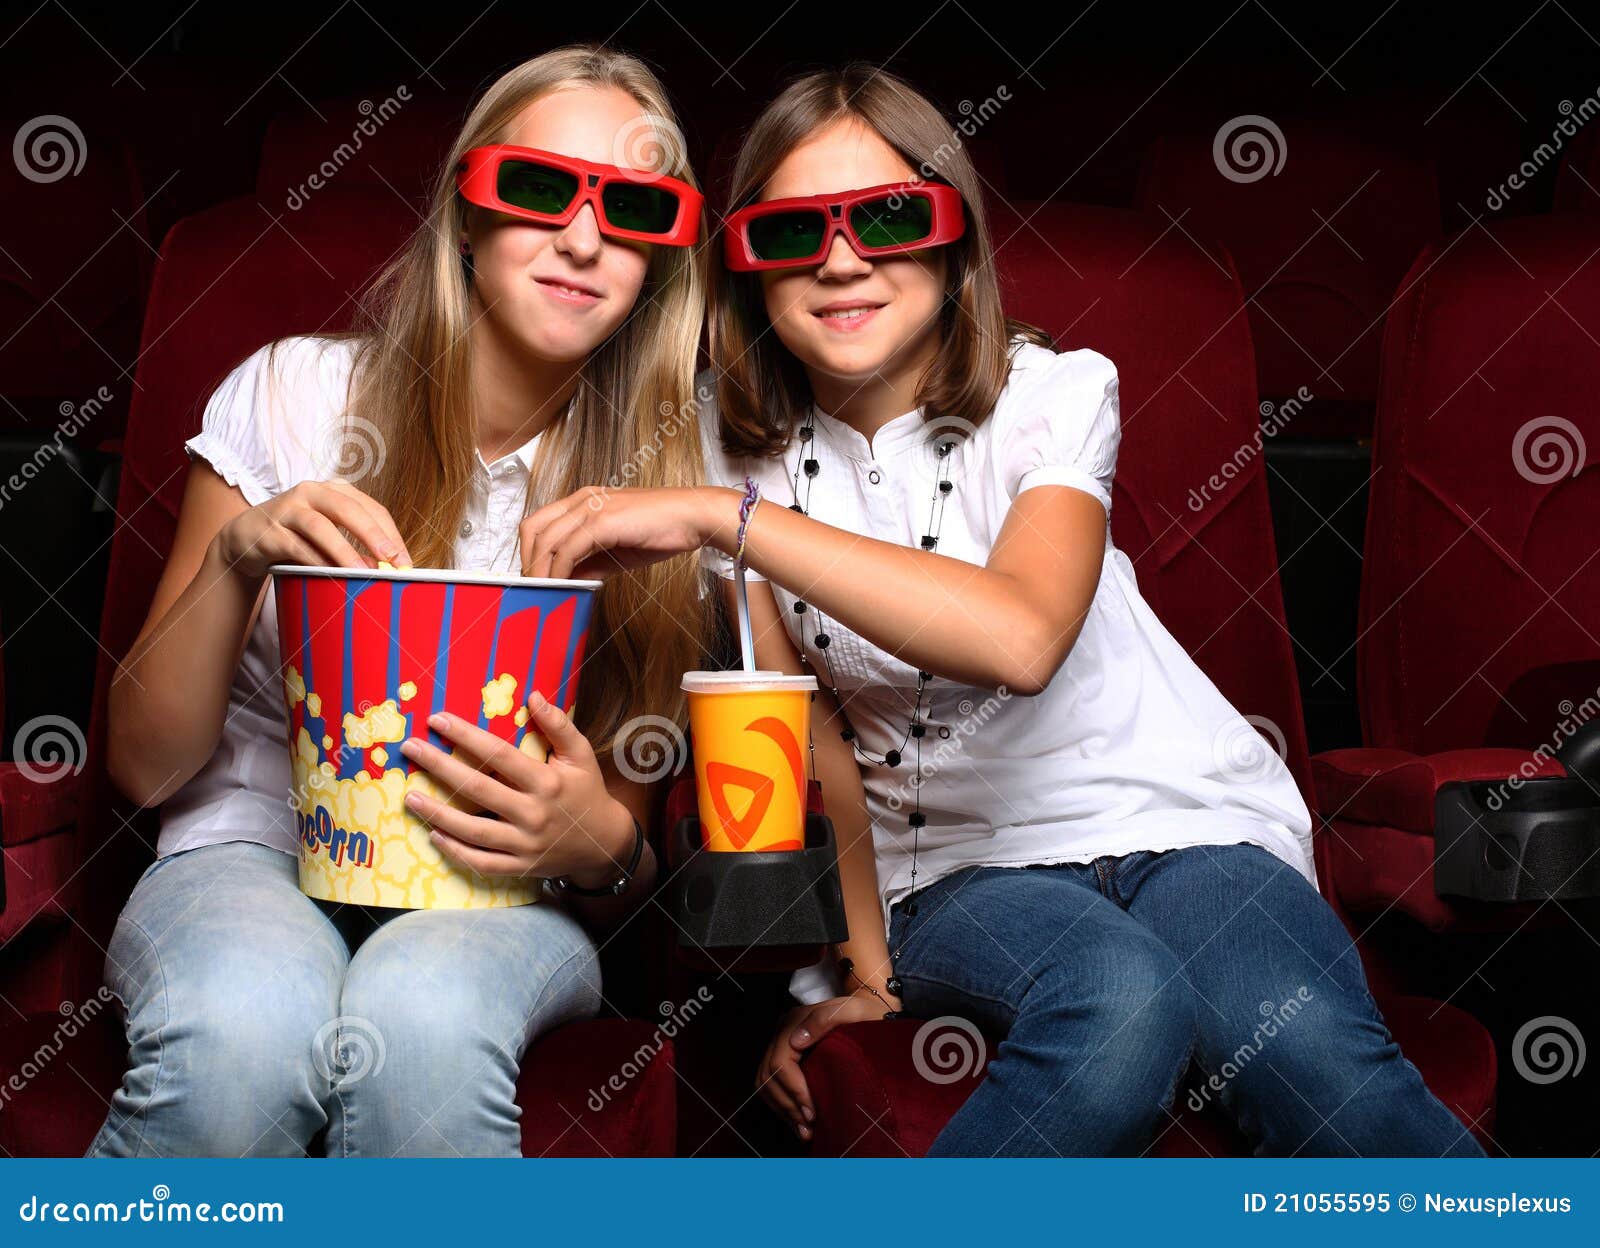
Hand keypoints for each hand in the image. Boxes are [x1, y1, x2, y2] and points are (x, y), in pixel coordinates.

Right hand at [214, 479, 412, 580]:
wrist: (245, 539)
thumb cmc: (298, 537)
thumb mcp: (330, 535)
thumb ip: (356, 545)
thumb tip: (389, 570)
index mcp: (334, 490)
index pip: (371, 508)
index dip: (392, 534)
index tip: (406, 562)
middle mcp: (312, 492)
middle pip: (348, 509)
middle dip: (373, 536)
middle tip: (392, 560)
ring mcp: (288, 508)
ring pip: (321, 527)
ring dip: (345, 552)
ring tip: (364, 573)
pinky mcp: (269, 530)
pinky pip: (296, 546)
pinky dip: (316, 561)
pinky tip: (331, 575)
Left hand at [397, 688, 635, 886]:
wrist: (604, 844)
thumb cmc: (588, 793)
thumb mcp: (581, 755)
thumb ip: (559, 725)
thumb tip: (532, 696)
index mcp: (546, 783)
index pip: (498, 754)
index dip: (465, 736)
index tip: (437, 720)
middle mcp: (533, 814)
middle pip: (477, 789)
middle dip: (439, 767)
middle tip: (410, 749)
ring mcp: (524, 844)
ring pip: (472, 831)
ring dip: (437, 814)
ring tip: (409, 798)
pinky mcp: (520, 867)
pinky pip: (481, 862)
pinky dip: (455, 852)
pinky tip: (434, 835)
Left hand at [519, 485, 738, 579]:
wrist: (691, 518)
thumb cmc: (661, 530)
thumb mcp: (616, 551)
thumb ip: (590, 564)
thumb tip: (570, 582)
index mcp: (584, 501)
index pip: (540, 523)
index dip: (530, 552)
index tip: (533, 577)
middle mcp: (582, 500)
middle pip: (533, 529)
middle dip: (527, 561)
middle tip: (531, 588)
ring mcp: (590, 508)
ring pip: (547, 541)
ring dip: (540, 571)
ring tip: (542, 593)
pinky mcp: (602, 521)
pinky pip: (568, 550)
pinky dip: (559, 571)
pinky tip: (562, 586)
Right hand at [757, 990, 896, 1141]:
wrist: (870, 1011)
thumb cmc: (865, 1013)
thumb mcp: (853, 1011)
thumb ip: (824, 1020)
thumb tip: (795, 1041)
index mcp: (795, 1021)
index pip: (780, 1061)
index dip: (794, 1090)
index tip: (812, 1113)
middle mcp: (783, 1032)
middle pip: (769, 1075)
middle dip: (788, 1105)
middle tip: (809, 1128)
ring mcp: (782, 1045)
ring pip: (766, 1083)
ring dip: (783, 1110)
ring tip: (804, 1131)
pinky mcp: (786, 1058)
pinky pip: (772, 1086)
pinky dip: (782, 1106)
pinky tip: (798, 1122)